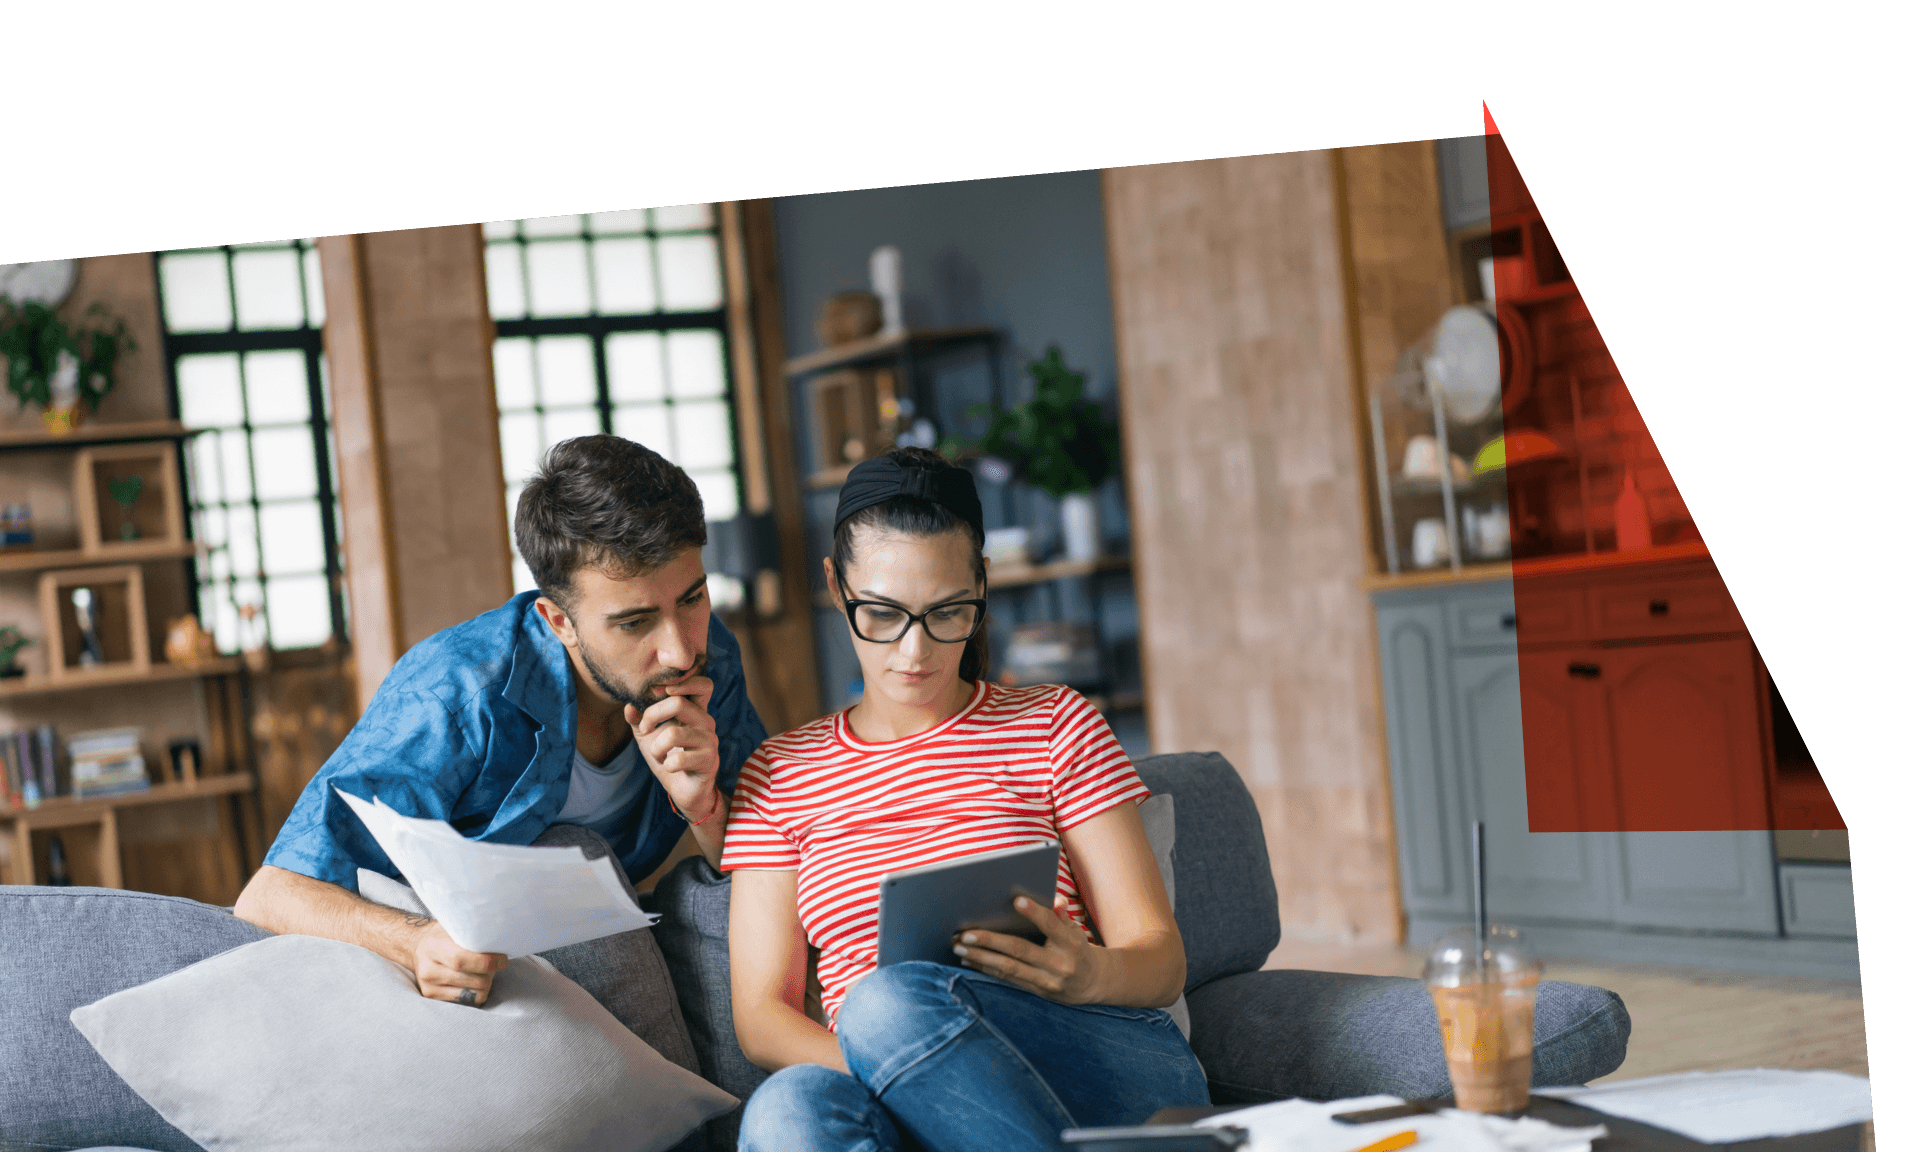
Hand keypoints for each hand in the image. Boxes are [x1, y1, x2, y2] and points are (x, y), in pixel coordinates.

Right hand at [410, 921, 508, 1005]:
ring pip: (474, 992)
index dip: (487, 962)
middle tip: (495, 963)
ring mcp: (429, 986)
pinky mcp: (433, 996)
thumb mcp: (454, 928)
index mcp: (434, 947)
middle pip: (472, 979)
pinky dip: (478, 991)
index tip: (503, 959)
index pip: (462, 960)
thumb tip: (499, 942)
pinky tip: (475, 980)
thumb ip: (472, 935)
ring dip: (486, 982)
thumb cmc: (443, 936)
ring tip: (484, 971)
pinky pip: (468, 1000)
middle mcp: (428, 969)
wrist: (418, 948)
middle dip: (491, 972)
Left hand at [626, 675, 720, 822]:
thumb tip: (629, 705)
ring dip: (656, 748)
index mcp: (695, 710)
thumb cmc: (669, 758)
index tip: (658, 693)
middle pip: (678, 703)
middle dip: (652, 716)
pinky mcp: (708, 761)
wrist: (684, 790)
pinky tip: (669, 767)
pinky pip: (678, 760)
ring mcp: (709, 740)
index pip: (703, 684)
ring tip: (658, 755)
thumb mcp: (649, 737)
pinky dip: (666, 765)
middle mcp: (706, 721)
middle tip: (645, 729)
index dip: (683, 682)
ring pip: (673, 734)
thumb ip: (638, 720)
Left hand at [952, 894, 1102, 1004]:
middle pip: (1020, 950)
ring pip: (1009, 968)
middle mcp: (1058, 964)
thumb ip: (1063, 916)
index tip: (1016, 900)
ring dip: (981, 957)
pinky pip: (1008, 979)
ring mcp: (1047, 981)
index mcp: (1070, 943)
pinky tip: (970, 959)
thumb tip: (1057, 900)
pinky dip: (987, 969)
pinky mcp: (1037, 991)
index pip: (1052, 925)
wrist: (1093, 983)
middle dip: (990, 941)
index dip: (1035, 913)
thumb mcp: (1076, 930)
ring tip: (959, 947)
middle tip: (966, 933)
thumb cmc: (1078, 948)